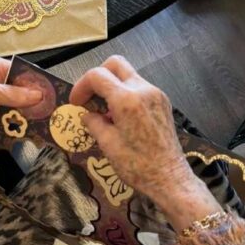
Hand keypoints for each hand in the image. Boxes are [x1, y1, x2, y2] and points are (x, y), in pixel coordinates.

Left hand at [0, 55, 41, 191]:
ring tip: (47, 116)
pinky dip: (23, 119)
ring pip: (22, 102)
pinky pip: (16, 114)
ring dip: (31, 110)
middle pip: (23, 87)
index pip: (20, 70)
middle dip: (35, 97)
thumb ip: (11, 93)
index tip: (50, 90)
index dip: (34, 81)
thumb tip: (35, 94)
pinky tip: (34, 124)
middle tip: (51, 105)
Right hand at [70, 56, 220, 230]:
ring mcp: (156, 94)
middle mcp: (143, 90)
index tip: (76, 103)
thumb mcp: (108, 144)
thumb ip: (94, 123)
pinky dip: (125, 95)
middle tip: (89, 98)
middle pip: (115, 64)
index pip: (97, 75)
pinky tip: (120, 117)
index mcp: (127, 100)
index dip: (81, 86)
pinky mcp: (162, 103)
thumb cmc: (137, 166)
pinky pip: (139, 88)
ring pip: (128, 75)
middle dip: (98, 77)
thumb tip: (87, 114)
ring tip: (104, 113)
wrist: (169, 179)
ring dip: (112, 87)